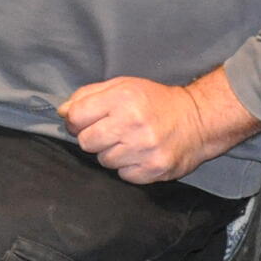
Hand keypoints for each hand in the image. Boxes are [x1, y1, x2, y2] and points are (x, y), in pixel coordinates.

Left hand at [57, 68, 260, 184]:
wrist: (199, 120)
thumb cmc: (156, 102)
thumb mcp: (123, 86)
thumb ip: (88, 95)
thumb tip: (62, 112)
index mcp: (122, 98)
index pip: (76, 116)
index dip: (76, 121)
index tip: (85, 122)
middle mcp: (132, 123)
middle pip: (86, 142)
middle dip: (93, 138)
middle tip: (110, 133)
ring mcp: (144, 149)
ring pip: (104, 161)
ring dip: (112, 153)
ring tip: (129, 143)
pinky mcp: (154, 169)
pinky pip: (123, 175)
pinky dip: (128, 168)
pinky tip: (139, 155)